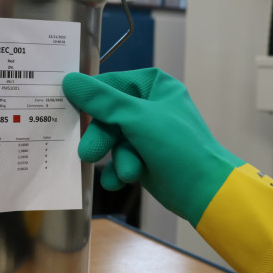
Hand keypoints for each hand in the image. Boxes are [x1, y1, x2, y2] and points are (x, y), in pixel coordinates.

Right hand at [62, 68, 242, 225]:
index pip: (109, 86)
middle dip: (103, 139)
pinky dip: (118, 171)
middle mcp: (149, 106)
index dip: (89, 100)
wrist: (206, 192)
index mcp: (153, 86)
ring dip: (118, 159)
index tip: (65, 110)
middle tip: (89, 154)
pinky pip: (119, 160)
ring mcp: (147, 134)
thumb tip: (69, 81)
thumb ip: (101, 101)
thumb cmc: (179, 147)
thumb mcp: (137, 119)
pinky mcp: (145, 158)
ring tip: (129, 172)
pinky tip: (121, 182)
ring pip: (112, 141)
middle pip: (107, 117)